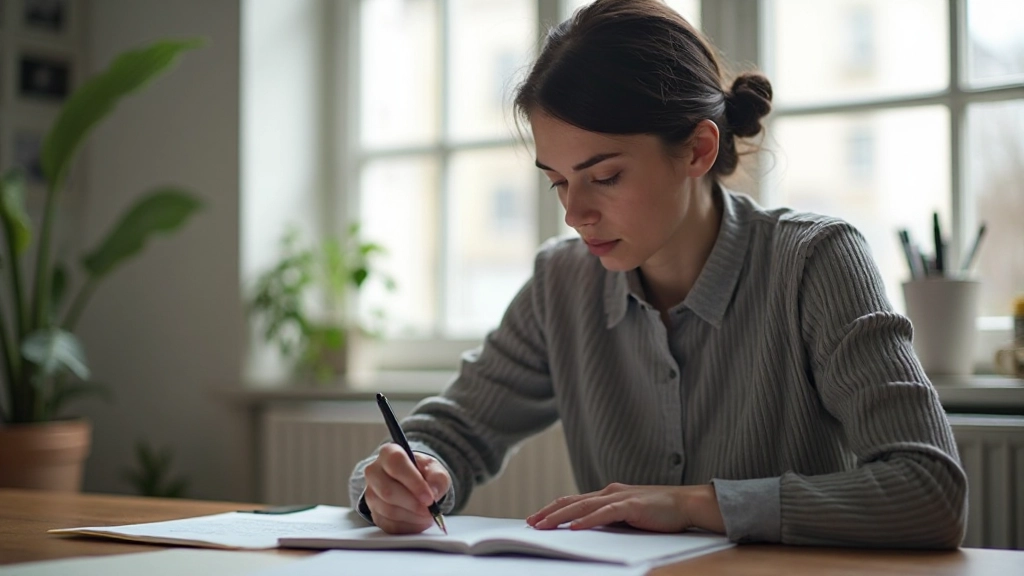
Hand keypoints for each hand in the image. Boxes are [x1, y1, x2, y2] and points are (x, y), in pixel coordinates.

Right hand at [363, 443, 450, 533]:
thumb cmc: (422, 473)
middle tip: (430, 510)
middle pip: (387, 491)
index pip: (396, 464)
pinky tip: (419, 521)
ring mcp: (371, 493)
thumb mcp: (435, 470)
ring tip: (428, 516)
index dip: (413, 482)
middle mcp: (374, 472)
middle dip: (413, 504)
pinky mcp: (374, 513)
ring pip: (388, 510)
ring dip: (412, 517)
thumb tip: (433, 495)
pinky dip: (407, 526)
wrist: (412, 484)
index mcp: (389, 453)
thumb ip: (437, 478)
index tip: (429, 498)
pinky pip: (388, 525)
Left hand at [526, 483, 724, 533]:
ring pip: (582, 506)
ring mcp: (620, 497)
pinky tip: (574, 527)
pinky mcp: (631, 505)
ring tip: (543, 526)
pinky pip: (604, 514)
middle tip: (530, 523)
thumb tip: (585, 530)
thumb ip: (609, 519)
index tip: (536, 519)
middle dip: (548, 513)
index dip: (553, 509)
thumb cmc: (660, 512)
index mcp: (608, 494)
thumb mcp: (628, 516)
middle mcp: (610, 492)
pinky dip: (587, 520)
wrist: (687, 504)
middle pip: (572, 502)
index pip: (574, 501)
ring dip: (560, 517)